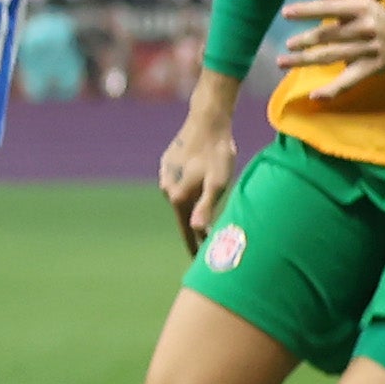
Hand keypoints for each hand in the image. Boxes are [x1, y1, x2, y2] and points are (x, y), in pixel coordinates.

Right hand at [158, 82, 240, 252]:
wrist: (207, 121)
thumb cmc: (218, 153)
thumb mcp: (218, 183)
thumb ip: (206, 207)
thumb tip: (197, 229)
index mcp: (178, 197)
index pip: (186, 230)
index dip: (194, 246)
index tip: (199, 262)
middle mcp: (167, 188)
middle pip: (184, 214)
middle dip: (195, 226)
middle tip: (210, 239)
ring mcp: (166, 175)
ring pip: (182, 197)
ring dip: (194, 203)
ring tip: (211, 205)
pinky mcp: (168, 163)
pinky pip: (180, 182)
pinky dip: (190, 188)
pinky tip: (199, 183)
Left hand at [276, 0, 384, 97]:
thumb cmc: (373, 16)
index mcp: (359, 8)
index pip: (331, 7)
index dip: (309, 10)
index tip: (286, 12)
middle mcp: (365, 27)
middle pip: (330, 35)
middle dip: (306, 41)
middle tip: (287, 45)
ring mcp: (369, 49)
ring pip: (334, 56)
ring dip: (306, 61)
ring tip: (282, 62)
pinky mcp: (371, 68)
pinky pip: (350, 80)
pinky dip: (333, 90)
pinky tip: (315, 96)